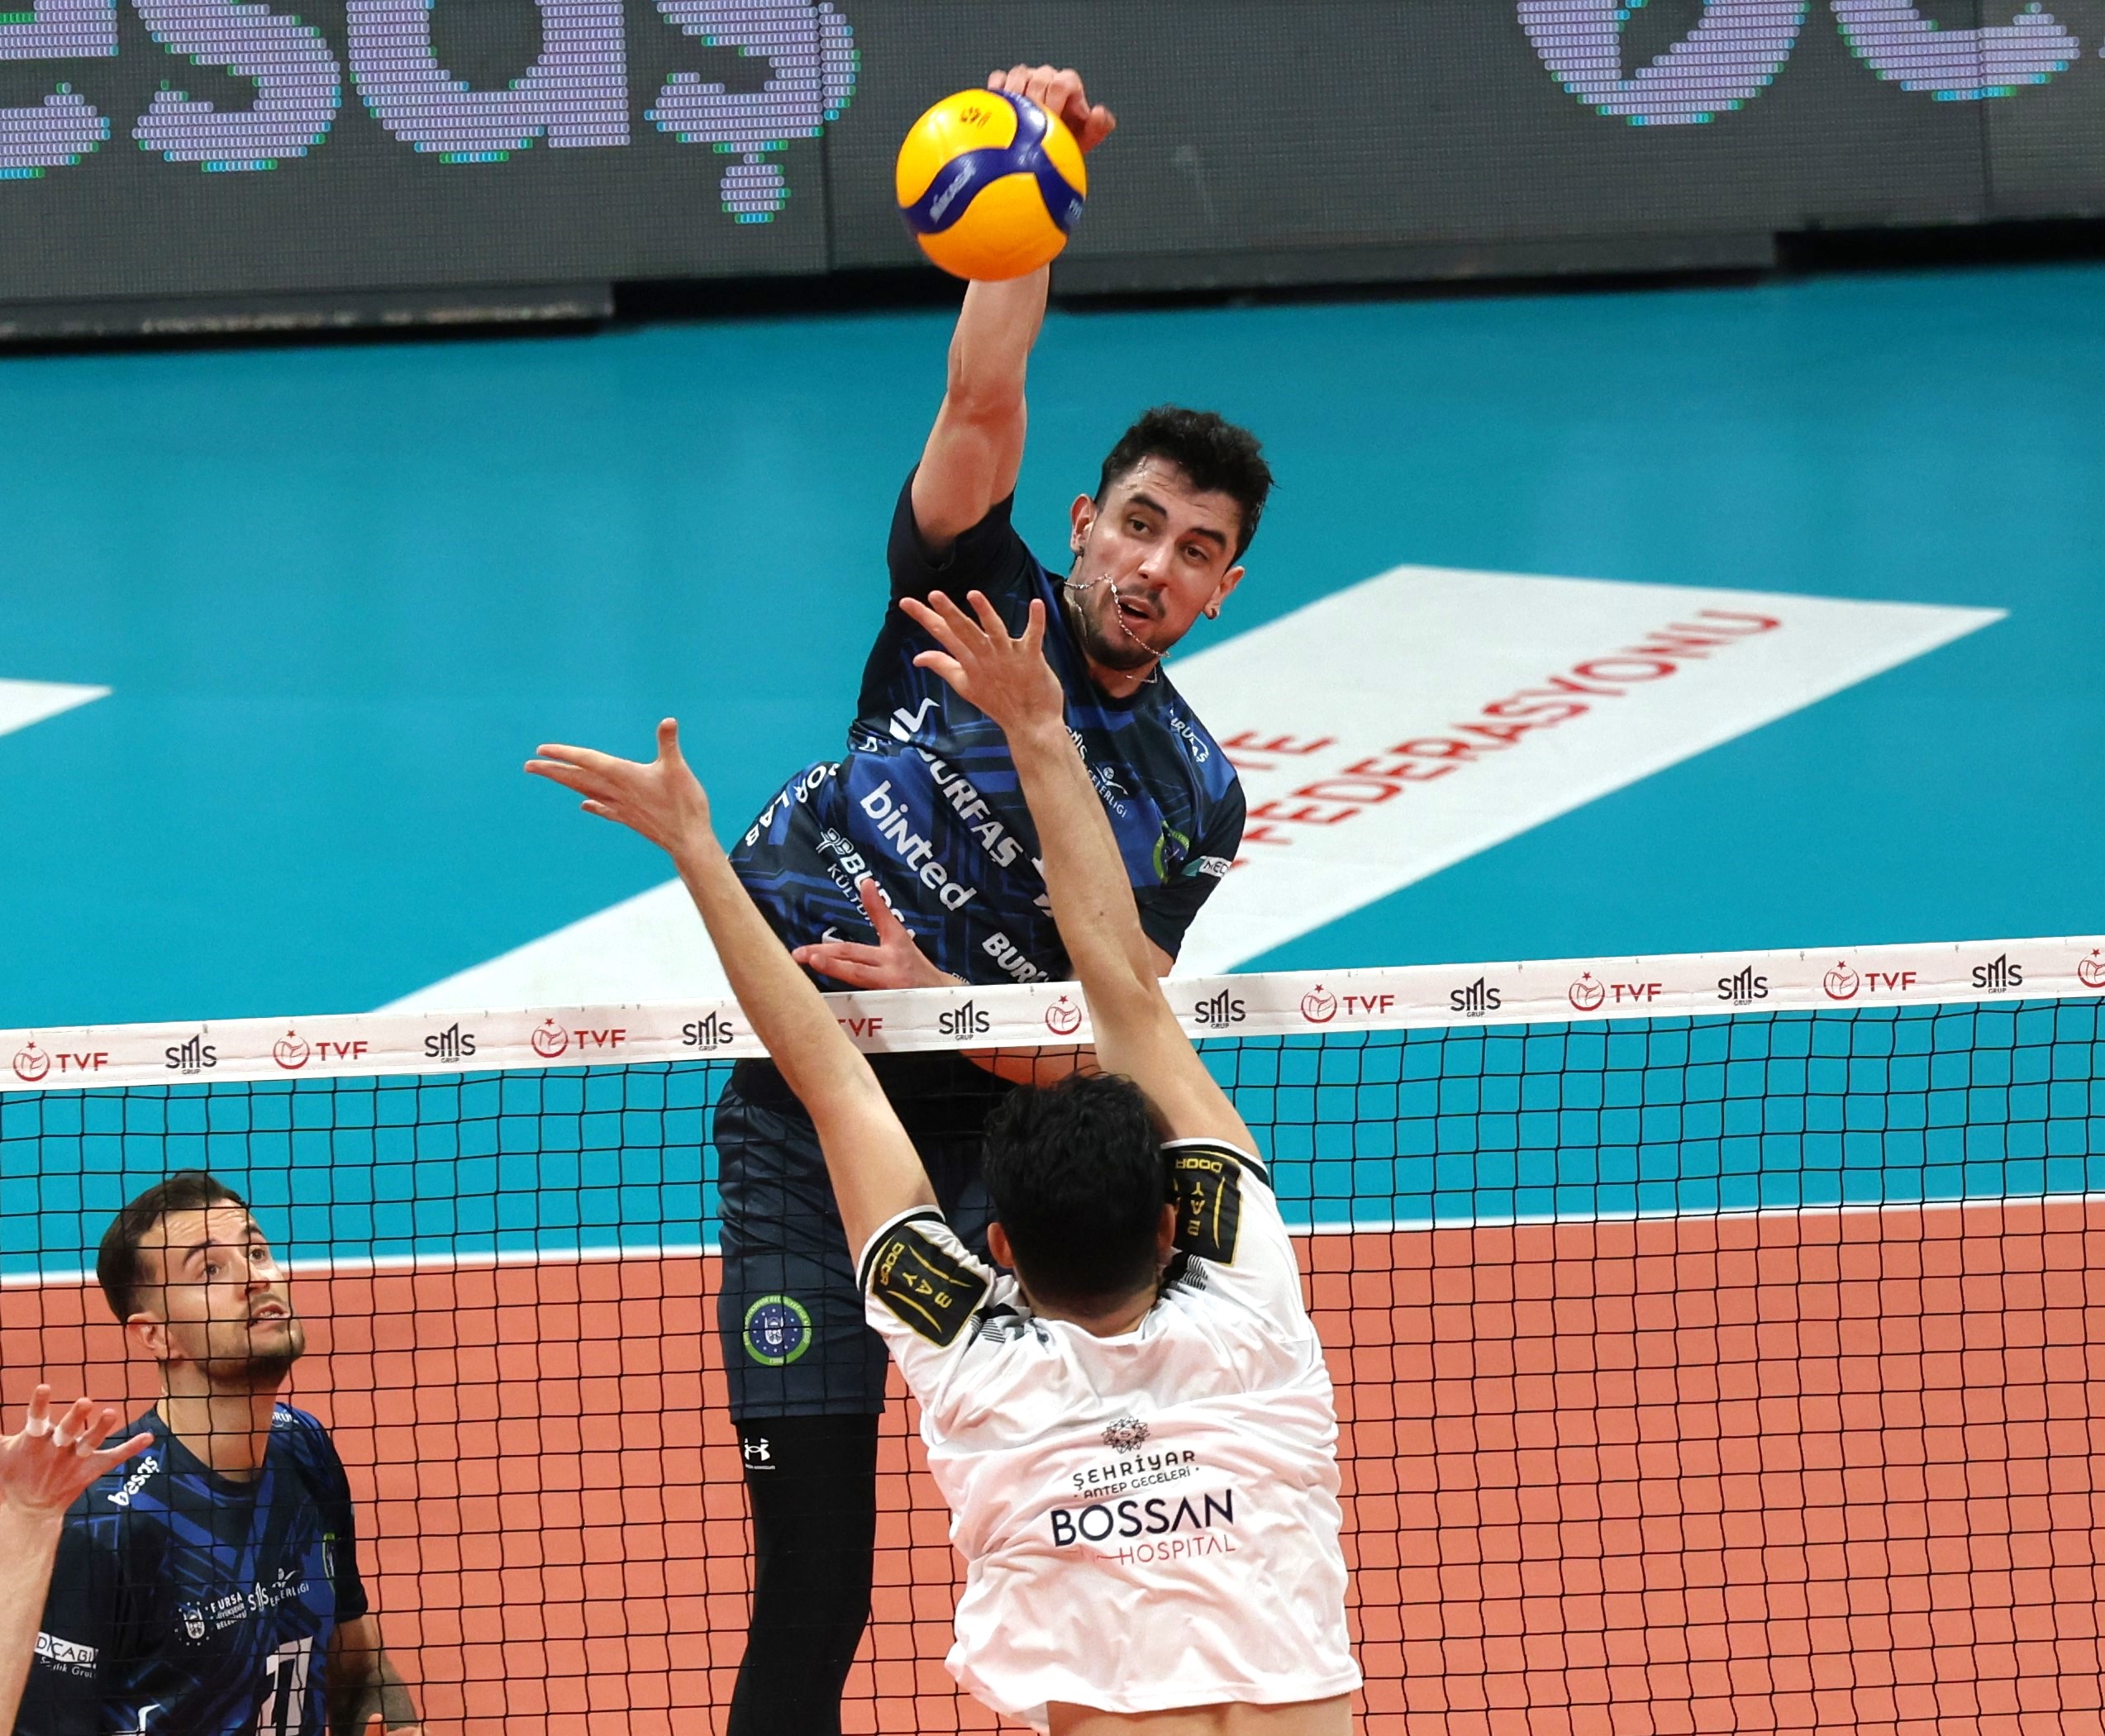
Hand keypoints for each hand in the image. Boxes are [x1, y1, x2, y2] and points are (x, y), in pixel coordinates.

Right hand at [0, 1387, 152, 1519]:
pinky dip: (131, 1448)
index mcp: (33, 1442)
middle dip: (75, 1418)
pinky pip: (114, 1458)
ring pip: (89, 1443)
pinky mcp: (90, 1469)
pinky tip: (149, 1436)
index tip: (44, 1386)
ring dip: (100, 1429)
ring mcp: (74, 1460)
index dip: (39, 1404)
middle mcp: (56, 1450)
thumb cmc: (15, 1474)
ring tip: (112, 1413)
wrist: (30, 1509)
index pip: (35, 1419)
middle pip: (66, 1431)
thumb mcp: (1, 1454)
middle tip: (85, 1402)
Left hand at [526, 720, 711, 858]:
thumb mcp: (678, 769)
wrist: (688, 840)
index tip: (542, 750)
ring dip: (566, 783)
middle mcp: (617, 792)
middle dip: (553, 771)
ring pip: (586, 792)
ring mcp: (621, 807)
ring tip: (550, 777)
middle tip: (529, 766)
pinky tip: (584, 804)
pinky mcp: (629, 819)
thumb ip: (669, 744)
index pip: (588, 761)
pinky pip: (604, 809)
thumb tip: (668, 721)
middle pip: (578, 778)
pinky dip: (591, 804)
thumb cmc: (684, 804)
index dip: (565, 753)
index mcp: (625, 775)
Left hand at [792, 878, 956, 989]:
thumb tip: (866, 882)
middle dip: (829, 952)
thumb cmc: (913, 966)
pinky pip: (856, 1001)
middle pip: (859, 956)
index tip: (867, 885)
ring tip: (811, 961)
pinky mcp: (884, 1007)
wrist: (937, 1000)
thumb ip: (879, 912)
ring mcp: (888, 990)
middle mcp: (892, 968)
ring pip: (857, 977)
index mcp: (897, 948)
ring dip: (833, 969)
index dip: (876, 905)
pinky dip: (836, 998)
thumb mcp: (899, 937)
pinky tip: (813, 996)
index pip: (885, 922)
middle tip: (802, 951)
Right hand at [900, 591, 1065, 739]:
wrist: (1030, 725)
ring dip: (985, 613)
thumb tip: (917, 657)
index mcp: (969, 662)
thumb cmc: (999, 703)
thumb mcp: (965, 686)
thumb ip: (943, 667)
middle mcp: (985, 657)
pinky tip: (1036, 603)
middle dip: (949, 613)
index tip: (906, 602)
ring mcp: (1008, 656)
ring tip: (974, 595)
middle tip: (934, 594)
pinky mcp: (1031, 658)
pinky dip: (1036, 621)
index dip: (924, 617)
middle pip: (964, 631)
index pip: (943, 635)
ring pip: (995, 631)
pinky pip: (1034, 636)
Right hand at [989, 64, 1114, 153]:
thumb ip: (1098, 128)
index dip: (1056, 100)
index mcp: (1067, 84)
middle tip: (1030, 125)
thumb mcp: (1084, 143)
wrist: (1039, 153)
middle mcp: (1047, 77)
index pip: (1063, 83)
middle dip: (1036, 101)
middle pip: (1040, 78)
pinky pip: (998, 79)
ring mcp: (1025, 77)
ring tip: (1011, 119)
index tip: (1051, 121)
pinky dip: (996, 92)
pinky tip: (994, 112)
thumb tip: (1098, 111)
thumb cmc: (1064, 147)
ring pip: (1018, 74)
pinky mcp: (1004, 82)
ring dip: (1014, 94)